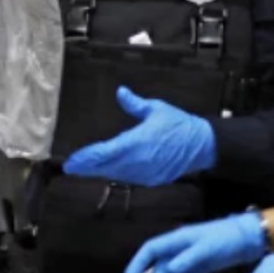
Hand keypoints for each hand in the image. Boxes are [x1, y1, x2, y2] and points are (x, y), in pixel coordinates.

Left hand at [63, 87, 215, 186]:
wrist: (202, 145)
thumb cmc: (179, 124)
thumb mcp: (156, 109)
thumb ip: (135, 104)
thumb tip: (120, 92)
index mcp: (138, 142)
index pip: (105, 153)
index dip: (87, 158)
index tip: (72, 161)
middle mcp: (139, 161)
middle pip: (106, 167)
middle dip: (88, 167)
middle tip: (71, 167)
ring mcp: (145, 173)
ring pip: (116, 175)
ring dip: (100, 172)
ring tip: (84, 168)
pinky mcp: (152, 180)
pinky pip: (128, 178)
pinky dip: (116, 174)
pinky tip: (107, 171)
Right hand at [125, 212, 267, 272]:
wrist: (249, 238)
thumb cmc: (226, 237)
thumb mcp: (207, 248)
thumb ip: (188, 259)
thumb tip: (170, 269)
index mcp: (177, 241)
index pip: (151, 250)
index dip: (138, 263)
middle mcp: (179, 250)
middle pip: (162, 270)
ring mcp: (189, 259)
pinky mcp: (200, 266)